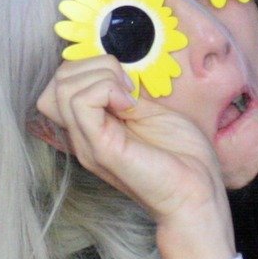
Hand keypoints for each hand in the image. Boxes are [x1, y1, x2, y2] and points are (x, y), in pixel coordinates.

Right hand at [37, 56, 224, 222]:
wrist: (198, 193)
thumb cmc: (183, 157)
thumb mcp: (149, 112)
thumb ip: (125, 94)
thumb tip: (112, 71)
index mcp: (92, 126)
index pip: (61, 83)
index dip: (91, 68)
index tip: (127, 82)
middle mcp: (82, 135)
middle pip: (58, 80)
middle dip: (95, 65)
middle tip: (128, 86)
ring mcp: (88, 143)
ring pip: (64, 85)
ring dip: (102, 75)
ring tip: (129, 96)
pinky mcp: (101, 148)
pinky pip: (81, 101)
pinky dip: (106, 88)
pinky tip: (129, 105)